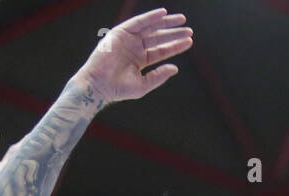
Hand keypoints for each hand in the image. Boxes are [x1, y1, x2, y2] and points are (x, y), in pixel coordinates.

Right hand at [74, 8, 192, 104]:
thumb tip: (176, 68)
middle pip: (158, 37)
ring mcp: (128, 39)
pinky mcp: (120, 33)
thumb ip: (159, 76)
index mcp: (140, 59)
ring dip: (166, 23)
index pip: (161, 50)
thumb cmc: (118, 89)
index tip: (189, 41)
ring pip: (150, 28)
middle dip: (174, 33)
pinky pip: (138, 22)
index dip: (175, 46)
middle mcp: (135, 47)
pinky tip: (163, 13)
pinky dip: (150, 17)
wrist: (99, 86)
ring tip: (182, 20)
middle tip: (189, 30)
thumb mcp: (143, 84)